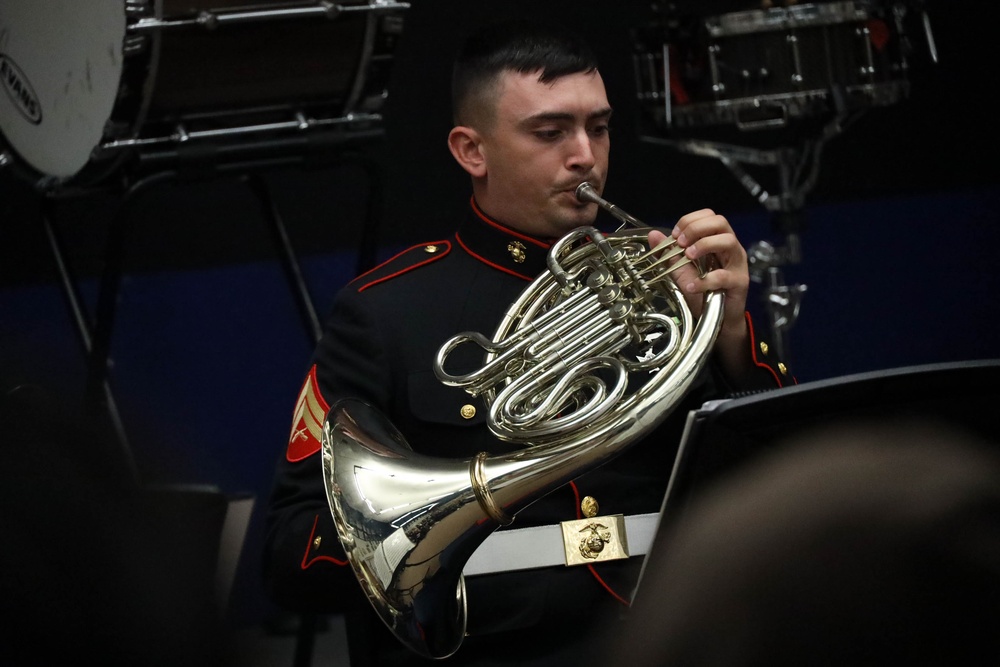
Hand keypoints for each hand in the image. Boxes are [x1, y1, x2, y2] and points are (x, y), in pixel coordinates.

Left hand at [648, 208, 752, 382]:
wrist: (718, 320)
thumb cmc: (703, 293)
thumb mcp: (681, 271)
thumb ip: (669, 253)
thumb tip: (654, 235)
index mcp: (717, 241)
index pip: (709, 216)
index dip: (690, 220)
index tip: (675, 233)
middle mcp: (730, 248)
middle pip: (720, 222)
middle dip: (696, 228)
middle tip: (680, 242)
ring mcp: (737, 264)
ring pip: (728, 241)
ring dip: (704, 245)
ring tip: (688, 256)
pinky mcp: (739, 282)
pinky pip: (723, 276)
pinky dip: (704, 279)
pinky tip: (692, 285)